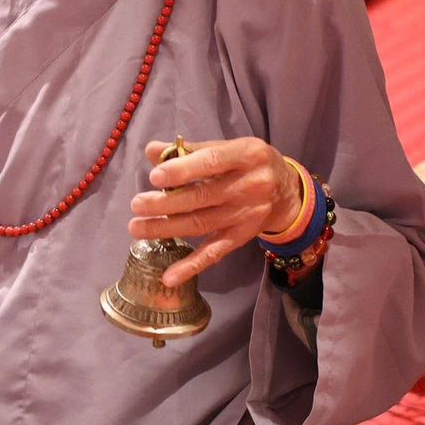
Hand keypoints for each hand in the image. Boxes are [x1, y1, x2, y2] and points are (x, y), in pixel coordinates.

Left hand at [128, 138, 305, 286]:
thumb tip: (152, 150)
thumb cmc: (249, 164)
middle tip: (137, 204)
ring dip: (166, 228)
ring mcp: (245, 215)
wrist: (287, 192)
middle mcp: (249, 186)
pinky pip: (214, 253)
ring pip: (201, 224)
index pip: (212, 161)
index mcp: (246, 155)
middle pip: (202, 197)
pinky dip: (191, 266)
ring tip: (137, 228)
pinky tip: (169, 277)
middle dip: (166, 203)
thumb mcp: (229, 148)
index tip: (155, 177)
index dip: (183, 170)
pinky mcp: (241, 238)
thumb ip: (191, 149)